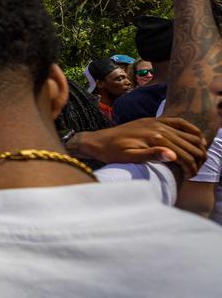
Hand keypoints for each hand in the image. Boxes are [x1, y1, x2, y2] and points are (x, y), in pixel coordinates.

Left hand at [70, 117, 206, 178]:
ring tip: (198, 159)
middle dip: (197, 159)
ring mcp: (157, 122)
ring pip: (188, 134)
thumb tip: (173, 156)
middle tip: (196, 170)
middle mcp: (159, 127)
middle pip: (189, 145)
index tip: (189, 177)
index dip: (190, 168)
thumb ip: (151, 156)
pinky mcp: (154, 120)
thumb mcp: (129, 158)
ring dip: (197, 147)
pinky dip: (191, 129)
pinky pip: (179, 121)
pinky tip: (197, 138)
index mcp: (155, 138)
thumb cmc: (112, 153)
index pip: (183, 155)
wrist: (98, 140)